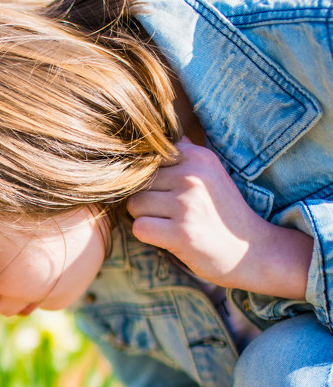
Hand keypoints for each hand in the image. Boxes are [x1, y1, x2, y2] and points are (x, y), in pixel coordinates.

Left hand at [126, 138, 286, 292]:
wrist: (252, 252)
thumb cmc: (222, 213)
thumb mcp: (210, 174)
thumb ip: (183, 155)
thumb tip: (153, 134)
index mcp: (199, 157)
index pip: (148, 159)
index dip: (151, 179)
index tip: (171, 192)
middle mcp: (193, 176)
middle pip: (136, 182)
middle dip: (147, 200)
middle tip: (174, 214)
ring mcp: (188, 204)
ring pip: (134, 205)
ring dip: (146, 218)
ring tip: (173, 224)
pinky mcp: (181, 233)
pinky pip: (139, 228)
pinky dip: (149, 236)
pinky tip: (171, 238)